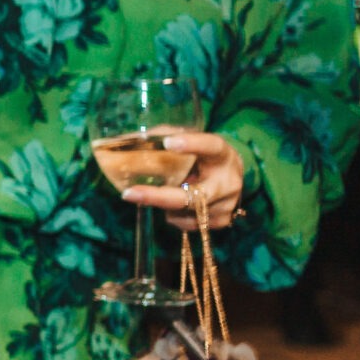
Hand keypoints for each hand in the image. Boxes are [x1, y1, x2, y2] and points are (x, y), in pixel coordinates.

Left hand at [118, 131, 242, 230]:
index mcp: (223, 155)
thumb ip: (166, 137)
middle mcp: (228, 182)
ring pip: (183, 212)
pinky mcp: (221, 222)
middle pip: (194, 196)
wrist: (232, 176)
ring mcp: (226, 206)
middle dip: (158, 197)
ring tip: (162, 190)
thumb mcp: (193, 142)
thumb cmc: (203, 155)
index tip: (168, 142)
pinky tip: (174, 203)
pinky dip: (172, 214)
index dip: (192, 144)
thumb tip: (127, 138)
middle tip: (128, 194)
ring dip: (163, 203)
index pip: (211, 147)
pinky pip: (185, 223)